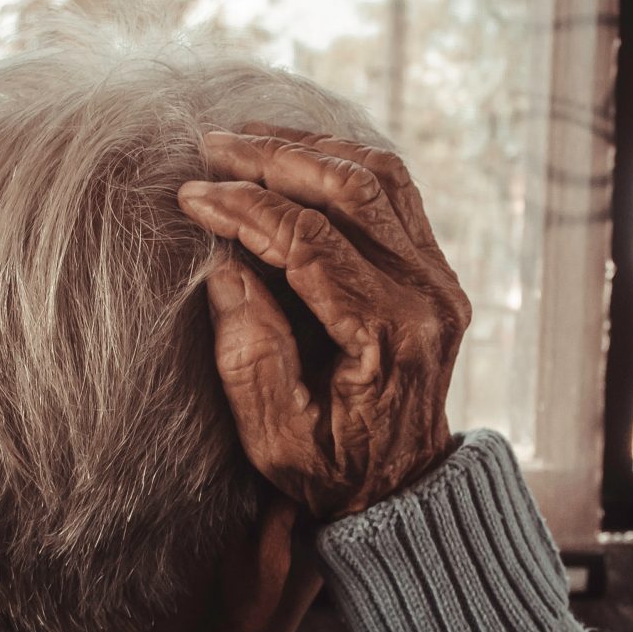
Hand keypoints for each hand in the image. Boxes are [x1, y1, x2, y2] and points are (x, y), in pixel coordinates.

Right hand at [177, 125, 468, 520]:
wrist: (402, 489)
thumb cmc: (332, 472)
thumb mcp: (275, 438)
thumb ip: (248, 357)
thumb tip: (224, 267)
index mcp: (389, 339)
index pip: (310, 243)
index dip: (245, 209)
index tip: (192, 196)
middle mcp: (427, 299)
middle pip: (351, 191)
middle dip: (273, 159)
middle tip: (210, 147)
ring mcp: (439, 280)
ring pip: (379, 177)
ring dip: (309, 149)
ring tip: (245, 142)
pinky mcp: (436, 271)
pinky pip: (394, 192)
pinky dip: (341, 163)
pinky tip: (291, 159)